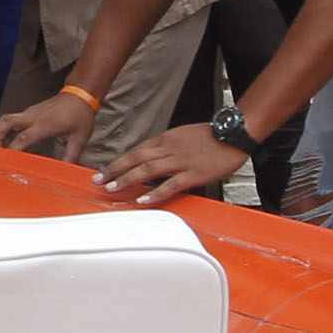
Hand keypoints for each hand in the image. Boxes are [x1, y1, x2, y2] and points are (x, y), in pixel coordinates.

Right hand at [0, 87, 97, 158]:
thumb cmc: (80, 115)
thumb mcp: (80, 138)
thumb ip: (72, 155)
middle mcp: (33, 117)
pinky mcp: (29, 112)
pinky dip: (2, 128)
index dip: (12, 149)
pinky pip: (11, 119)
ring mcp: (29, 113)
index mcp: (45, 125)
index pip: (23, 138)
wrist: (80, 94)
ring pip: (6, 119)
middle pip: (6, 123)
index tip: (4, 160)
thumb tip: (68, 173)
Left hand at [99, 126, 249, 207]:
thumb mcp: (182, 136)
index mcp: (165, 139)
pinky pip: (170, 184)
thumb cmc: (210, 136)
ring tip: (112, 189)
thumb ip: (167, 147)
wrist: (234, 132)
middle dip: (114, 170)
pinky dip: (155, 193)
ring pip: (147, 170)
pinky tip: (143, 199)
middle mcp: (169, 148)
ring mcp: (181, 161)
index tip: (104, 170)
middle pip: (136, 159)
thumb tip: (152, 159)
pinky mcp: (194, 174)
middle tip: (98, 180)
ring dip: (127, 179)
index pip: (136, 150)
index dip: (118, 161)